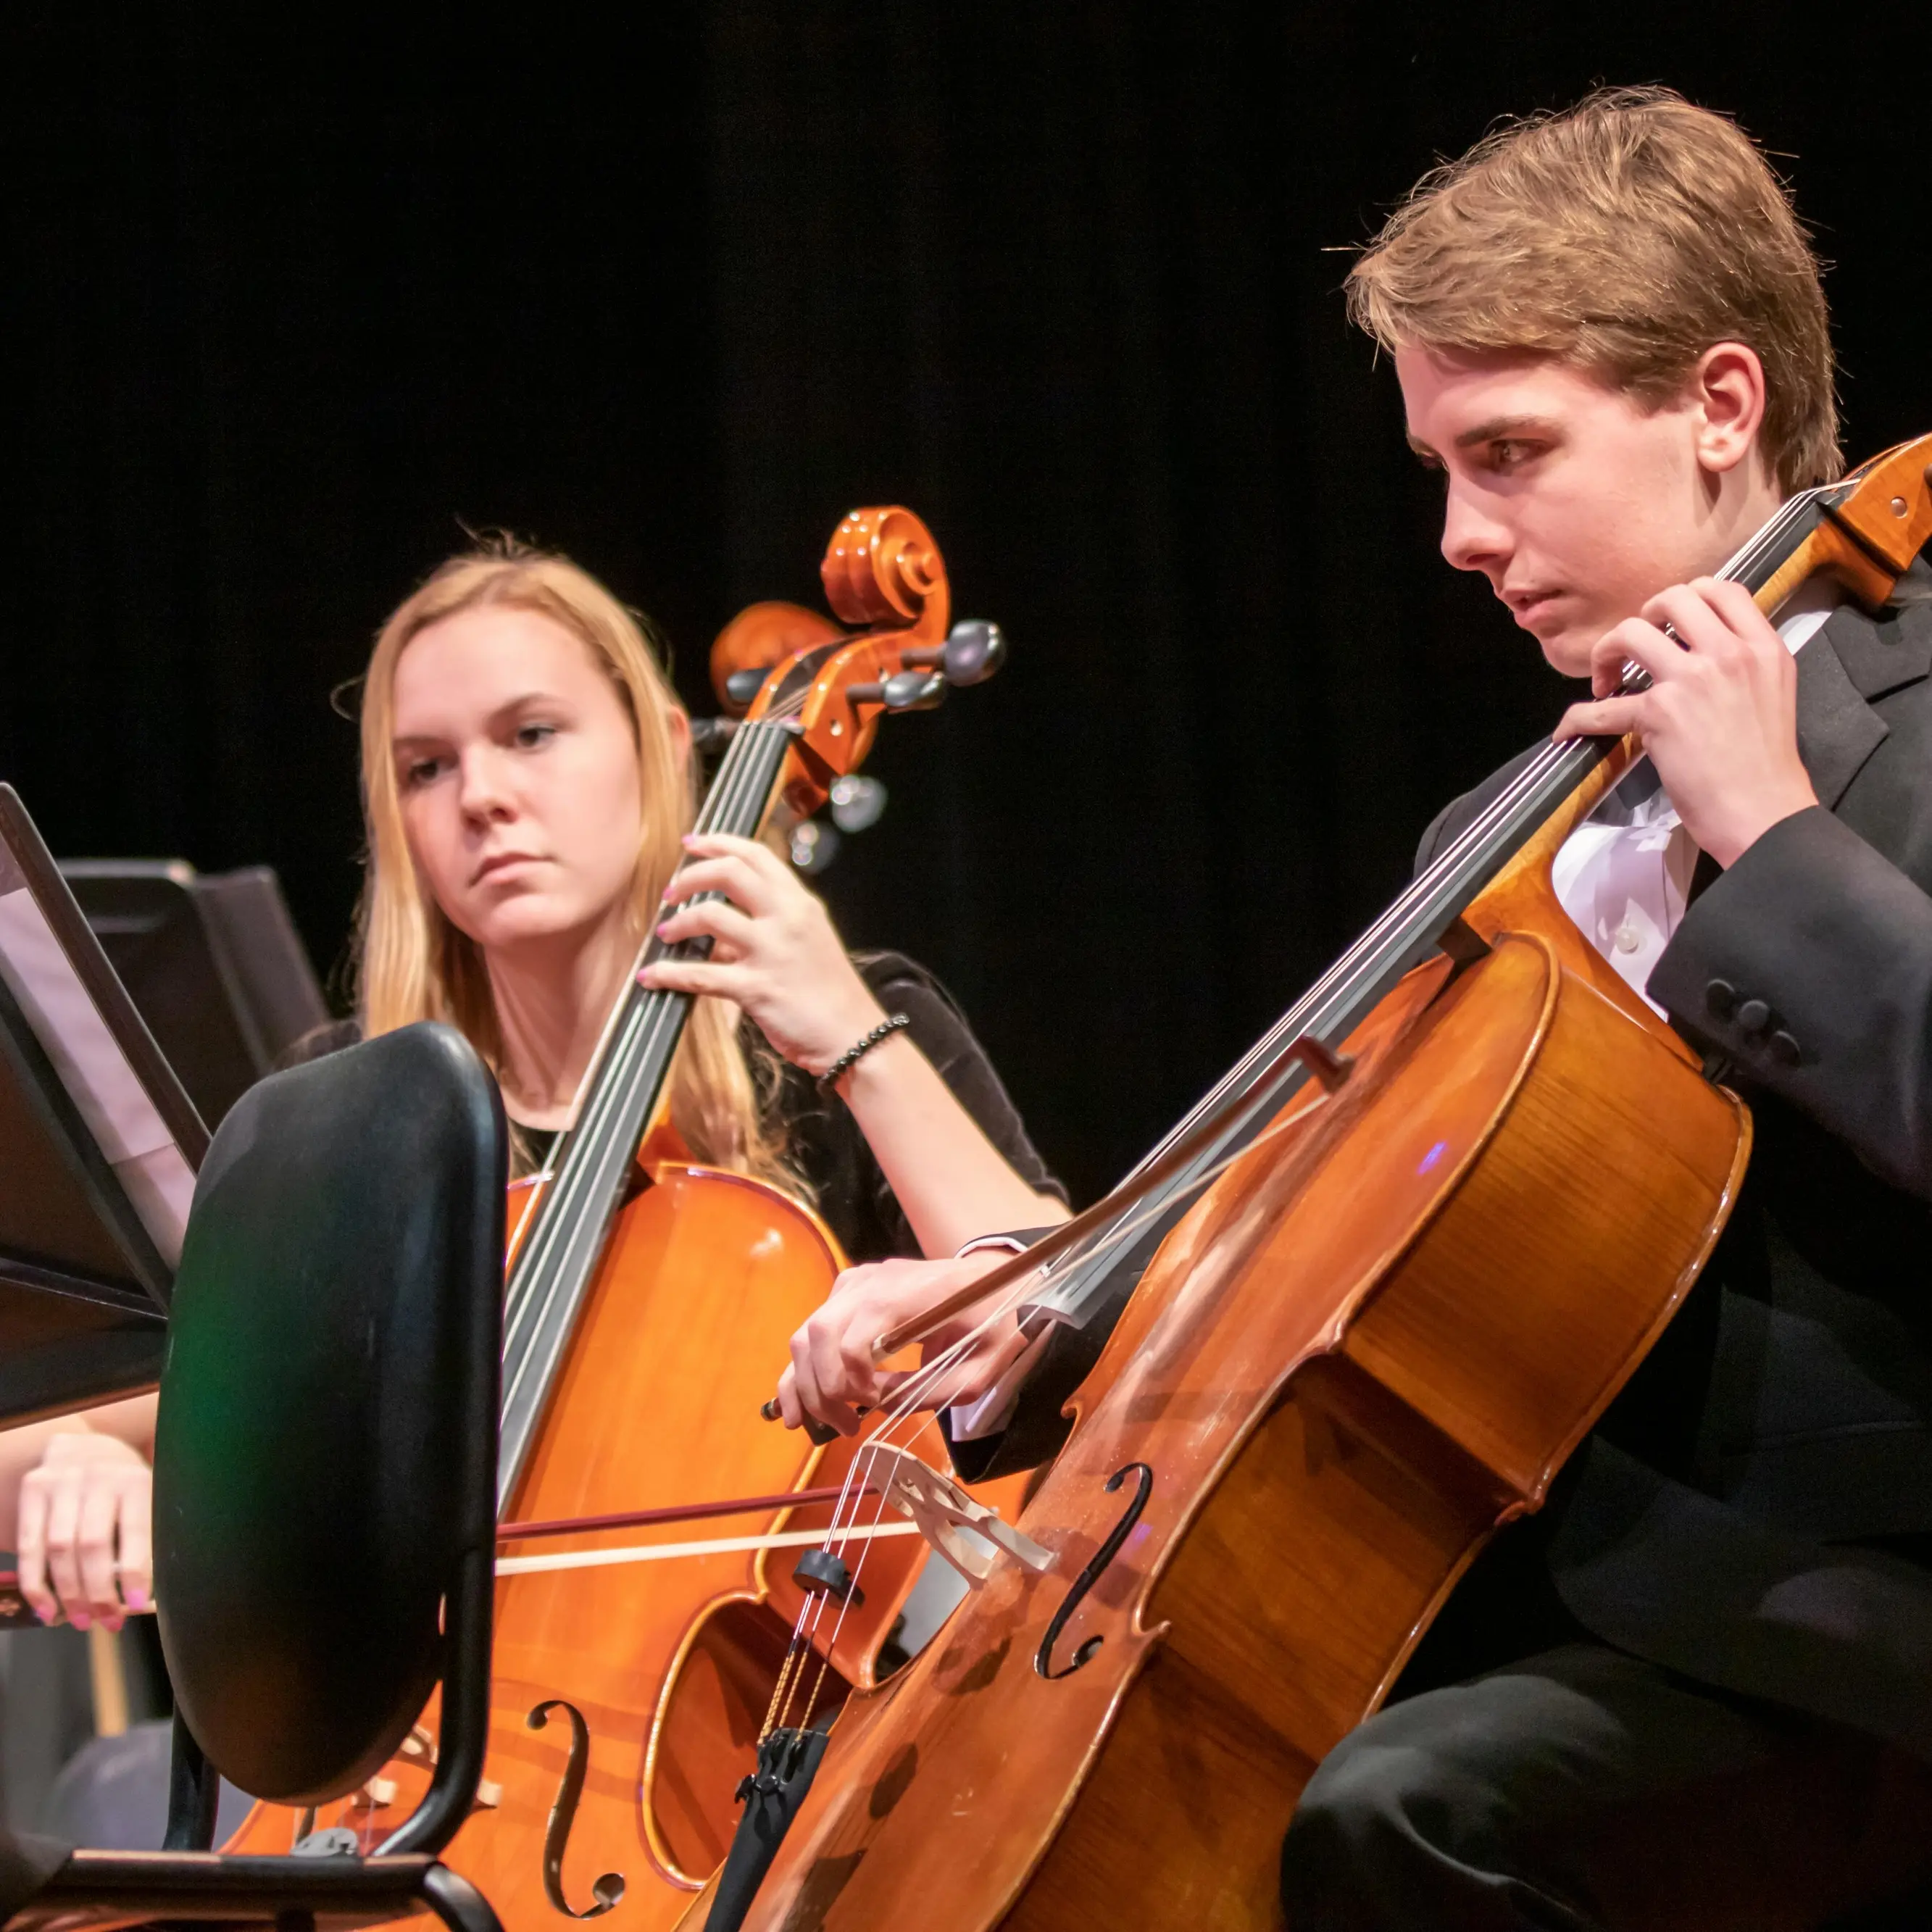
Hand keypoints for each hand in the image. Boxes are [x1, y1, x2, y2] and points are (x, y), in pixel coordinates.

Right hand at [17, 1432, 151, 1628]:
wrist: (87, 1446)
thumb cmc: (123, 1486)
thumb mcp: (146, 1501)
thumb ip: (147, 1541)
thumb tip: (146, 1598)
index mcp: (134, 1480)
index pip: (133, 1530)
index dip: (134, 1571)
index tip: (135, 1604)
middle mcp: (98, 1477)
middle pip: (91, 1544)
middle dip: (98, 1591)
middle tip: (106, 1620)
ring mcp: (61, 1481)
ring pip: (59, 1549)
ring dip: (68, 1593)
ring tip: (81, 1619)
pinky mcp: (33, 1489)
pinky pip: (30, 1545)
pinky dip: (35, 1583)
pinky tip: (47, 1608)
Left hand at [639, 833, 885, 1073]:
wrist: (854, 1036)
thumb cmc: (831, 993)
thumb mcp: (810, 941)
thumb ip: (771, 925)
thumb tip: (720, 930)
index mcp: (800, 904)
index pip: (756, 855)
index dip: (718, 842)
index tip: (692, 843)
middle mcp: (787, 919)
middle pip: (729, 871)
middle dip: (690, 876)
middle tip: (671, 892)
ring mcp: (771, 952)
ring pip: (709, 916)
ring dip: (678, 922)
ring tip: (666, 933)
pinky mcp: (756, 989)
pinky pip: (700, 974)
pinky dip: (668, 973)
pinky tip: (651, 975)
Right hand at [773, 1252, 1032, 1436]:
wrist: (990, 1276)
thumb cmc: (992, 1320)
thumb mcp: (981, 1366)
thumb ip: (933, 1390)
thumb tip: (881, 1407)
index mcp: (904, 1297)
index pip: (853, 1343)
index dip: (856, 1385)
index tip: (876, 1406)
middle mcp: (868, 1283)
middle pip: (819, 1338)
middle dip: (824, 1391)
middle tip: (848, 1427)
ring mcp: (853, 1282)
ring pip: (806, 1335)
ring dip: (805, 1385)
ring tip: (821, 1424)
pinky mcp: (847, 1289)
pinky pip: (810, 1329)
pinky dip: (799, 1369)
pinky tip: (793, 1406)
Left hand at [1554, 577, 1817, 867]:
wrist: (1764, 812)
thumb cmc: (1766, 765)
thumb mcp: (1773, 693)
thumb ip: (1743, 664)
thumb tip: (1700, 651)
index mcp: (1764, 647)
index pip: (1723, 589)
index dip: (1687, 597)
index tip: (1669, 623)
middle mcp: (1730, 654)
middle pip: (1672, 598)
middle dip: (1643, 617)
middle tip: (1634, 649)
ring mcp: (1693, 679)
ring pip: (1631, 632)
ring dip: (1606, 652)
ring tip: (1606, 682)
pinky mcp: (1659, 713)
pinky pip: (1600, 708)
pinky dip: (1576, 718)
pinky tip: (1570, 728)